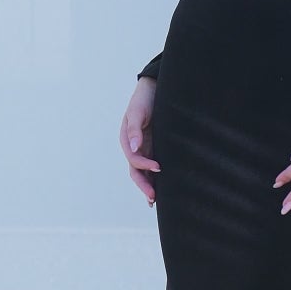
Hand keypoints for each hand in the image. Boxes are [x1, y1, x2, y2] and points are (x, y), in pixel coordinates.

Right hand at [120, 78, 161, 205]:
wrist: (154, 88)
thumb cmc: (144, 99)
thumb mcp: (137, 112)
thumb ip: (134, 129)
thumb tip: (133, 148)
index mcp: (127, 140)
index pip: (134, 160)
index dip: (145, 165)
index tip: (159, 168)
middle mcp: (135, 147)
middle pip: (137, 171)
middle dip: (144, 186)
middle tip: (153, 199)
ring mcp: (145, 148)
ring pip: (144, 172)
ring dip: (149, 186)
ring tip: (156, 201)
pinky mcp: (155, 147)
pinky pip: (153, 166)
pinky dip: (155, 178)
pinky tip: (163, 188)